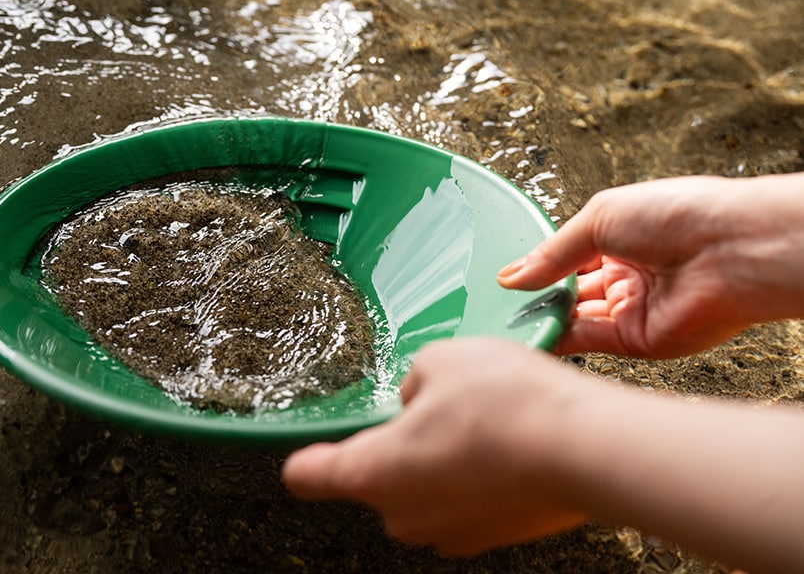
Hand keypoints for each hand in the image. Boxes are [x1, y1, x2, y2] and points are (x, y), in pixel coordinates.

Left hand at [282, 338, 588, 555]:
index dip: (309, 458)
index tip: (310, 450)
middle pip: (379, 477)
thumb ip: (413, 380)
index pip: (308, 475)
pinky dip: (482, 471)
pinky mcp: (496, 535)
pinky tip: (509, 439)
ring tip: (484, 419)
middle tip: (438, 406)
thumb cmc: (506, 404)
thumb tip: (419, 398)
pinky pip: (471, 496)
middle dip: (402, 442)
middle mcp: (404, 515)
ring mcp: (452, 532)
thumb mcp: (439, 360)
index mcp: (371, 472)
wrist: (586, 448)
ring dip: (445, 456)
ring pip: (429, 486)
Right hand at [498, 173, 803, 357]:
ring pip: (573, 318)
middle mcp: (625, 275)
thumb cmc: (679, 216)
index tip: (504, 278)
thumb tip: (512, 276)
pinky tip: (530, 334)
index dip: (537, 266)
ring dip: (542, 318)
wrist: (730, 251)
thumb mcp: (599, 218)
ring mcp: (630, 308)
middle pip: (568, 291)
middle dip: (536, 296)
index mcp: (620, 238)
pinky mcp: (635, 339)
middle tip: (498, 302)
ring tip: (505, 318)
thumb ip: (553, 253)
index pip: (568, 258)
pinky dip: (558, 339)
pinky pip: (587, 341)